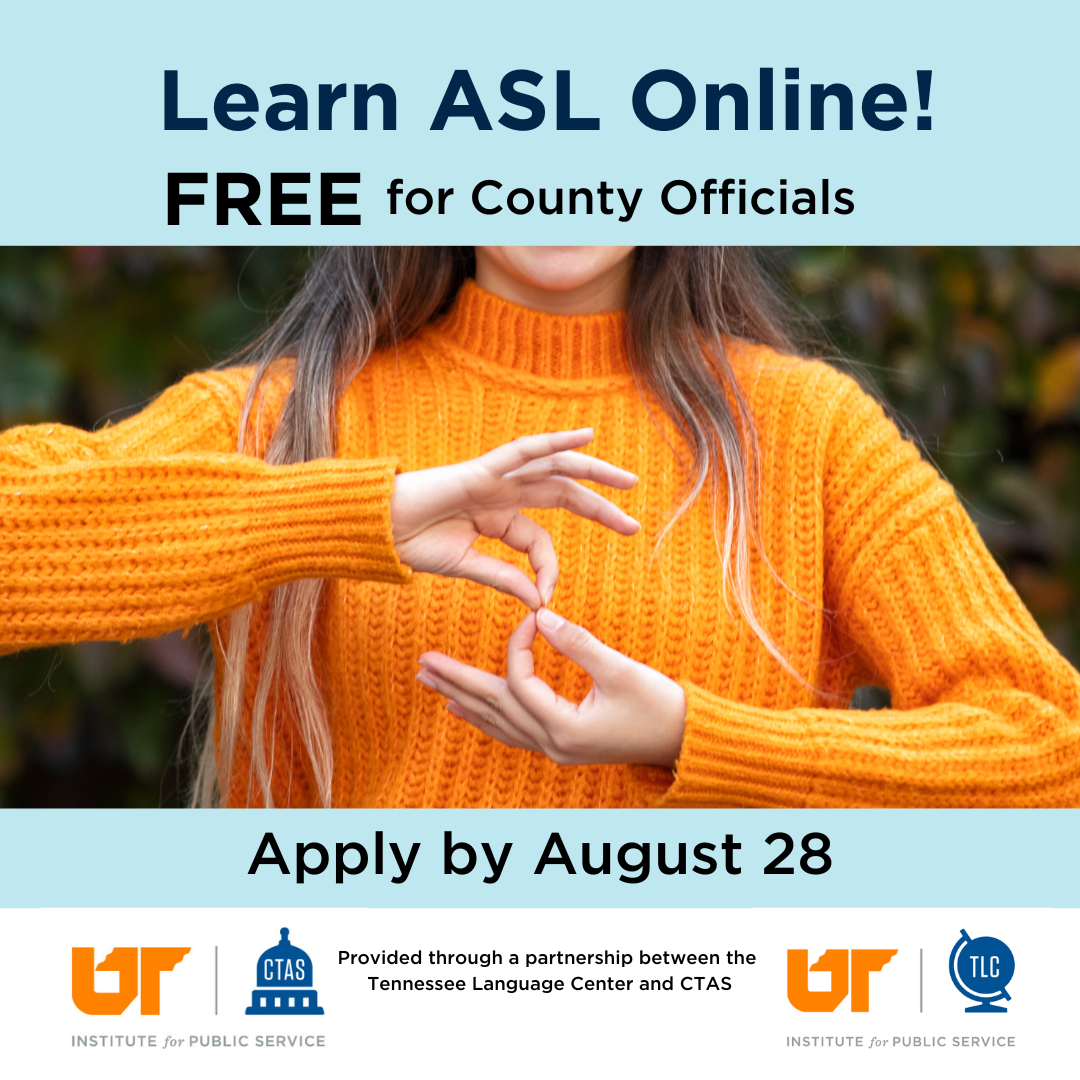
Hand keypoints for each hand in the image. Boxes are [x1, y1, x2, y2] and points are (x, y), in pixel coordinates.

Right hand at [390, 430, 637, 609]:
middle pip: (563, 494)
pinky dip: (556, 441)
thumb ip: (504, 577)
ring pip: (555, 468)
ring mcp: (495, 478)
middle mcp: (503, 493)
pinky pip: (525, 450)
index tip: (546, 598)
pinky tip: (586, 436)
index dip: (549, 569)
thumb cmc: (412, 544)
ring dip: (594, 470)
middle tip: (634, 523)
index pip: (540, 540)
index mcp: (499, 518)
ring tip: (628, 482)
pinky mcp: (482, 468)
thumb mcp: (467, 566)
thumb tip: (537, 598)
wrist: (377, 529)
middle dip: (600, 507)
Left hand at [416, 607, 687, 767]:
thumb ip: (578, 643)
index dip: (517, 645)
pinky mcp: (563, 746)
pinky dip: (487, 718)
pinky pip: (513, 733)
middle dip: (457, 683)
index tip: (529, 615)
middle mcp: (553, 746)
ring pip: (499, 724)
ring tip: (433, 685)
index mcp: (565, 729)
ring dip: (465, 700)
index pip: (520, 683)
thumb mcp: (621, 670)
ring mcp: (556, 750)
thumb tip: (540, 613)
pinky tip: (465, 710)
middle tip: (423, 664)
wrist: (686, 742)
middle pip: (494, 709)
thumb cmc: (660, 706)